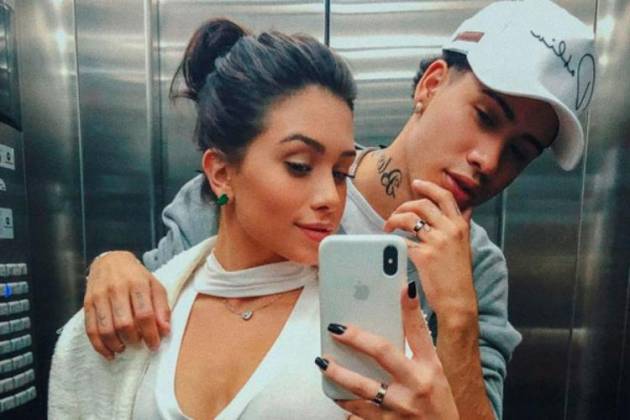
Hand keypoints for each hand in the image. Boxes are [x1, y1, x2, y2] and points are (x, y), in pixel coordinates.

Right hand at [84, 251, 169, 358]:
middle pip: (124, 323)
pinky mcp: (87, 303)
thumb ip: (162, 308)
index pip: (144, 314)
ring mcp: (100, 296)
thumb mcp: (155, 286)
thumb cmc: (137, 277)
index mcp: (137, 283)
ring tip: (124, 348)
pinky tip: (109, 352)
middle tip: (139, 344)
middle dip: (133, 339)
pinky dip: (99, 346)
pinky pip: (91, 329)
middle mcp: (117, 289)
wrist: (110, 261)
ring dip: (116, 344)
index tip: (154, 345)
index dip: (150, 334)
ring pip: (106, 329)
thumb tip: (165, 331)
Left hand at [316, 284, 458, 419]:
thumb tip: (400, 308)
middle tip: (335, 328)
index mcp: (429, 368)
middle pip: (382, 353)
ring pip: (362, 387)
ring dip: (338, 374)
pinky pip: (358, 413)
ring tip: (323, 362)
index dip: (410, 309)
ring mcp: (399, 408)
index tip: (403, 287)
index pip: (419, 332)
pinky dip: (345, 404)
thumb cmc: (437, 402)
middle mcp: (415, 385)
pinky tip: (335, 394)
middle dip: (356, 338)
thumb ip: (417, 345)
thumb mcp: (435, 372)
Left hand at [383, 179, 475, 321]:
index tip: (416, 184)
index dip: (428, 187)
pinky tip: (390, 242)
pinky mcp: (424, 255)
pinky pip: (403, 240)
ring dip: (394, 219)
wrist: (458, 301)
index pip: (444, 197)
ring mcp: (437, 242)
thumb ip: (462, 226)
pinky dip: (394, 239)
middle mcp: (450, 230)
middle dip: (404, 206)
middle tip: (396, 213)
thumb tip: (466, 209)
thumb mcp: (465, 246)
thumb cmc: (458, 276)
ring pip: (409, 219)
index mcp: (460, 226)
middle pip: (422, 205)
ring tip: (388, 226)